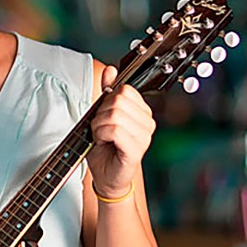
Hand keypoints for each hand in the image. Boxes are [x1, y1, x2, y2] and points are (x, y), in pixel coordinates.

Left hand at [85, 65, 155, 198]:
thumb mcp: (102, 115)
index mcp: (142, 112)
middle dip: (100, 114)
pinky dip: (102, 135)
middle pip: (118, 100)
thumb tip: (111, 70)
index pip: (124, 90)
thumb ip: (107, 92)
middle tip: (100, 129)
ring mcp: (144, 136)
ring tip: (102, 137)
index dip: (107, 100)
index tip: (104, 115)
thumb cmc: (105, 148)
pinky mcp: (137, 149)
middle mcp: (147, 122)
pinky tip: (104, 142)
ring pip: (114, 115)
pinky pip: (115, 130)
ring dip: (99, 126)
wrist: (106, 176)